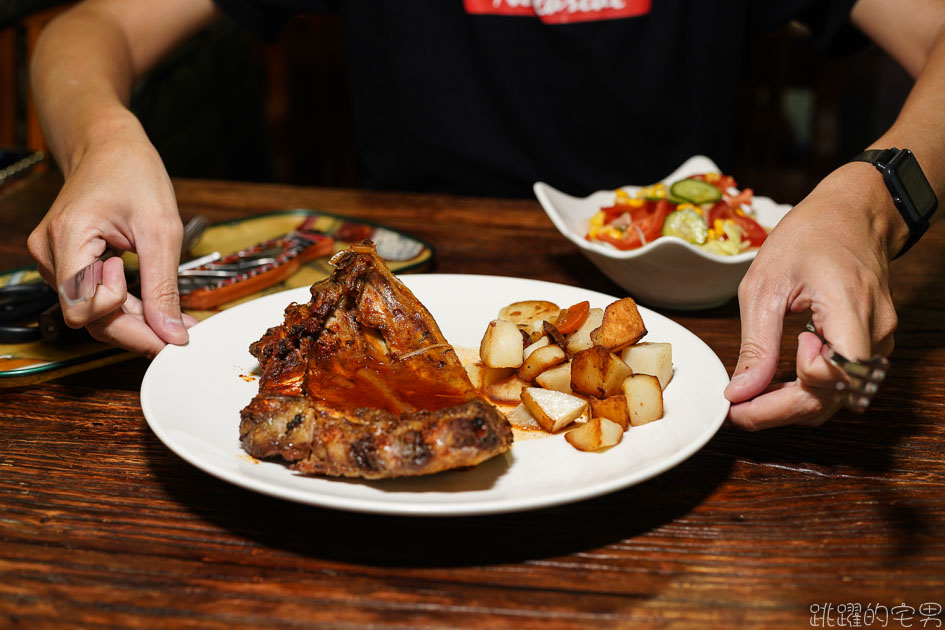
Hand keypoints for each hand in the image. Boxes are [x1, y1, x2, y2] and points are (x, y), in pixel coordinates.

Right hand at [27, 123, 196, 356]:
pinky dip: (124, 306)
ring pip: (91, 312)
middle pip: (87, 318)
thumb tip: (171, 333)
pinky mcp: (65, 262)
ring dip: (133, 319)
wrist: (110, 146)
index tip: (162, 314)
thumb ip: (163, 286)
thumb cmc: (133, 173)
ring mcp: (54, 259)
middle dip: (135, 329)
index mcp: (68, 237)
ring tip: (172, 316)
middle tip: (178, 333)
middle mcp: (50, 252)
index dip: (124, 321)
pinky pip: (92, 298)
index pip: (83, 309)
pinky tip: (153, 305)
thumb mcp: (161, 230)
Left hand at [724, 164, 900, 429]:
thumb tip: (741, 391)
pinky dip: (809, 388)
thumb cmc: (808, 238)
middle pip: (834, 397)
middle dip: (782, 411)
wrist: (851, 212)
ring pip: (839, 395)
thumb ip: (757, 345)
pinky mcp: (873, 341)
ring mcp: (880, 338)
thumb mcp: (764, 286)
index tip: (746, 391)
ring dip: (795, 403)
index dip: (788, 394)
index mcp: (850, 309)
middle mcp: (875, 331)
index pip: (831, 378)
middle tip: (738, 410)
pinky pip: (843, 379)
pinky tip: (778, 379)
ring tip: (752, 395)